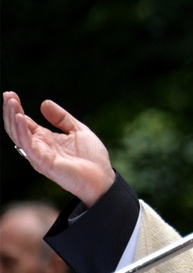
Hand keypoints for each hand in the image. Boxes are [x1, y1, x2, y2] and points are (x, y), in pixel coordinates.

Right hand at [3, 92, 114, 206]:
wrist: (103, 178)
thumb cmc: (92, 158)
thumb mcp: (77, 131)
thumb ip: (61, 118)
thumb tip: (44, 102)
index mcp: (46, 139)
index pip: (24, 123)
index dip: (16, 109)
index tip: (10, 94)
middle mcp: (39, 147)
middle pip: (17, 128)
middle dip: (11, 111)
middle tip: (7, 94)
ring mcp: (39, 155)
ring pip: (18, 135)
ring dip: (13, 118)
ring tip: (10, 102)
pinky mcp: (43, 162)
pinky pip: (28, 145)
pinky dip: (22, 131)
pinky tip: (20, 117)